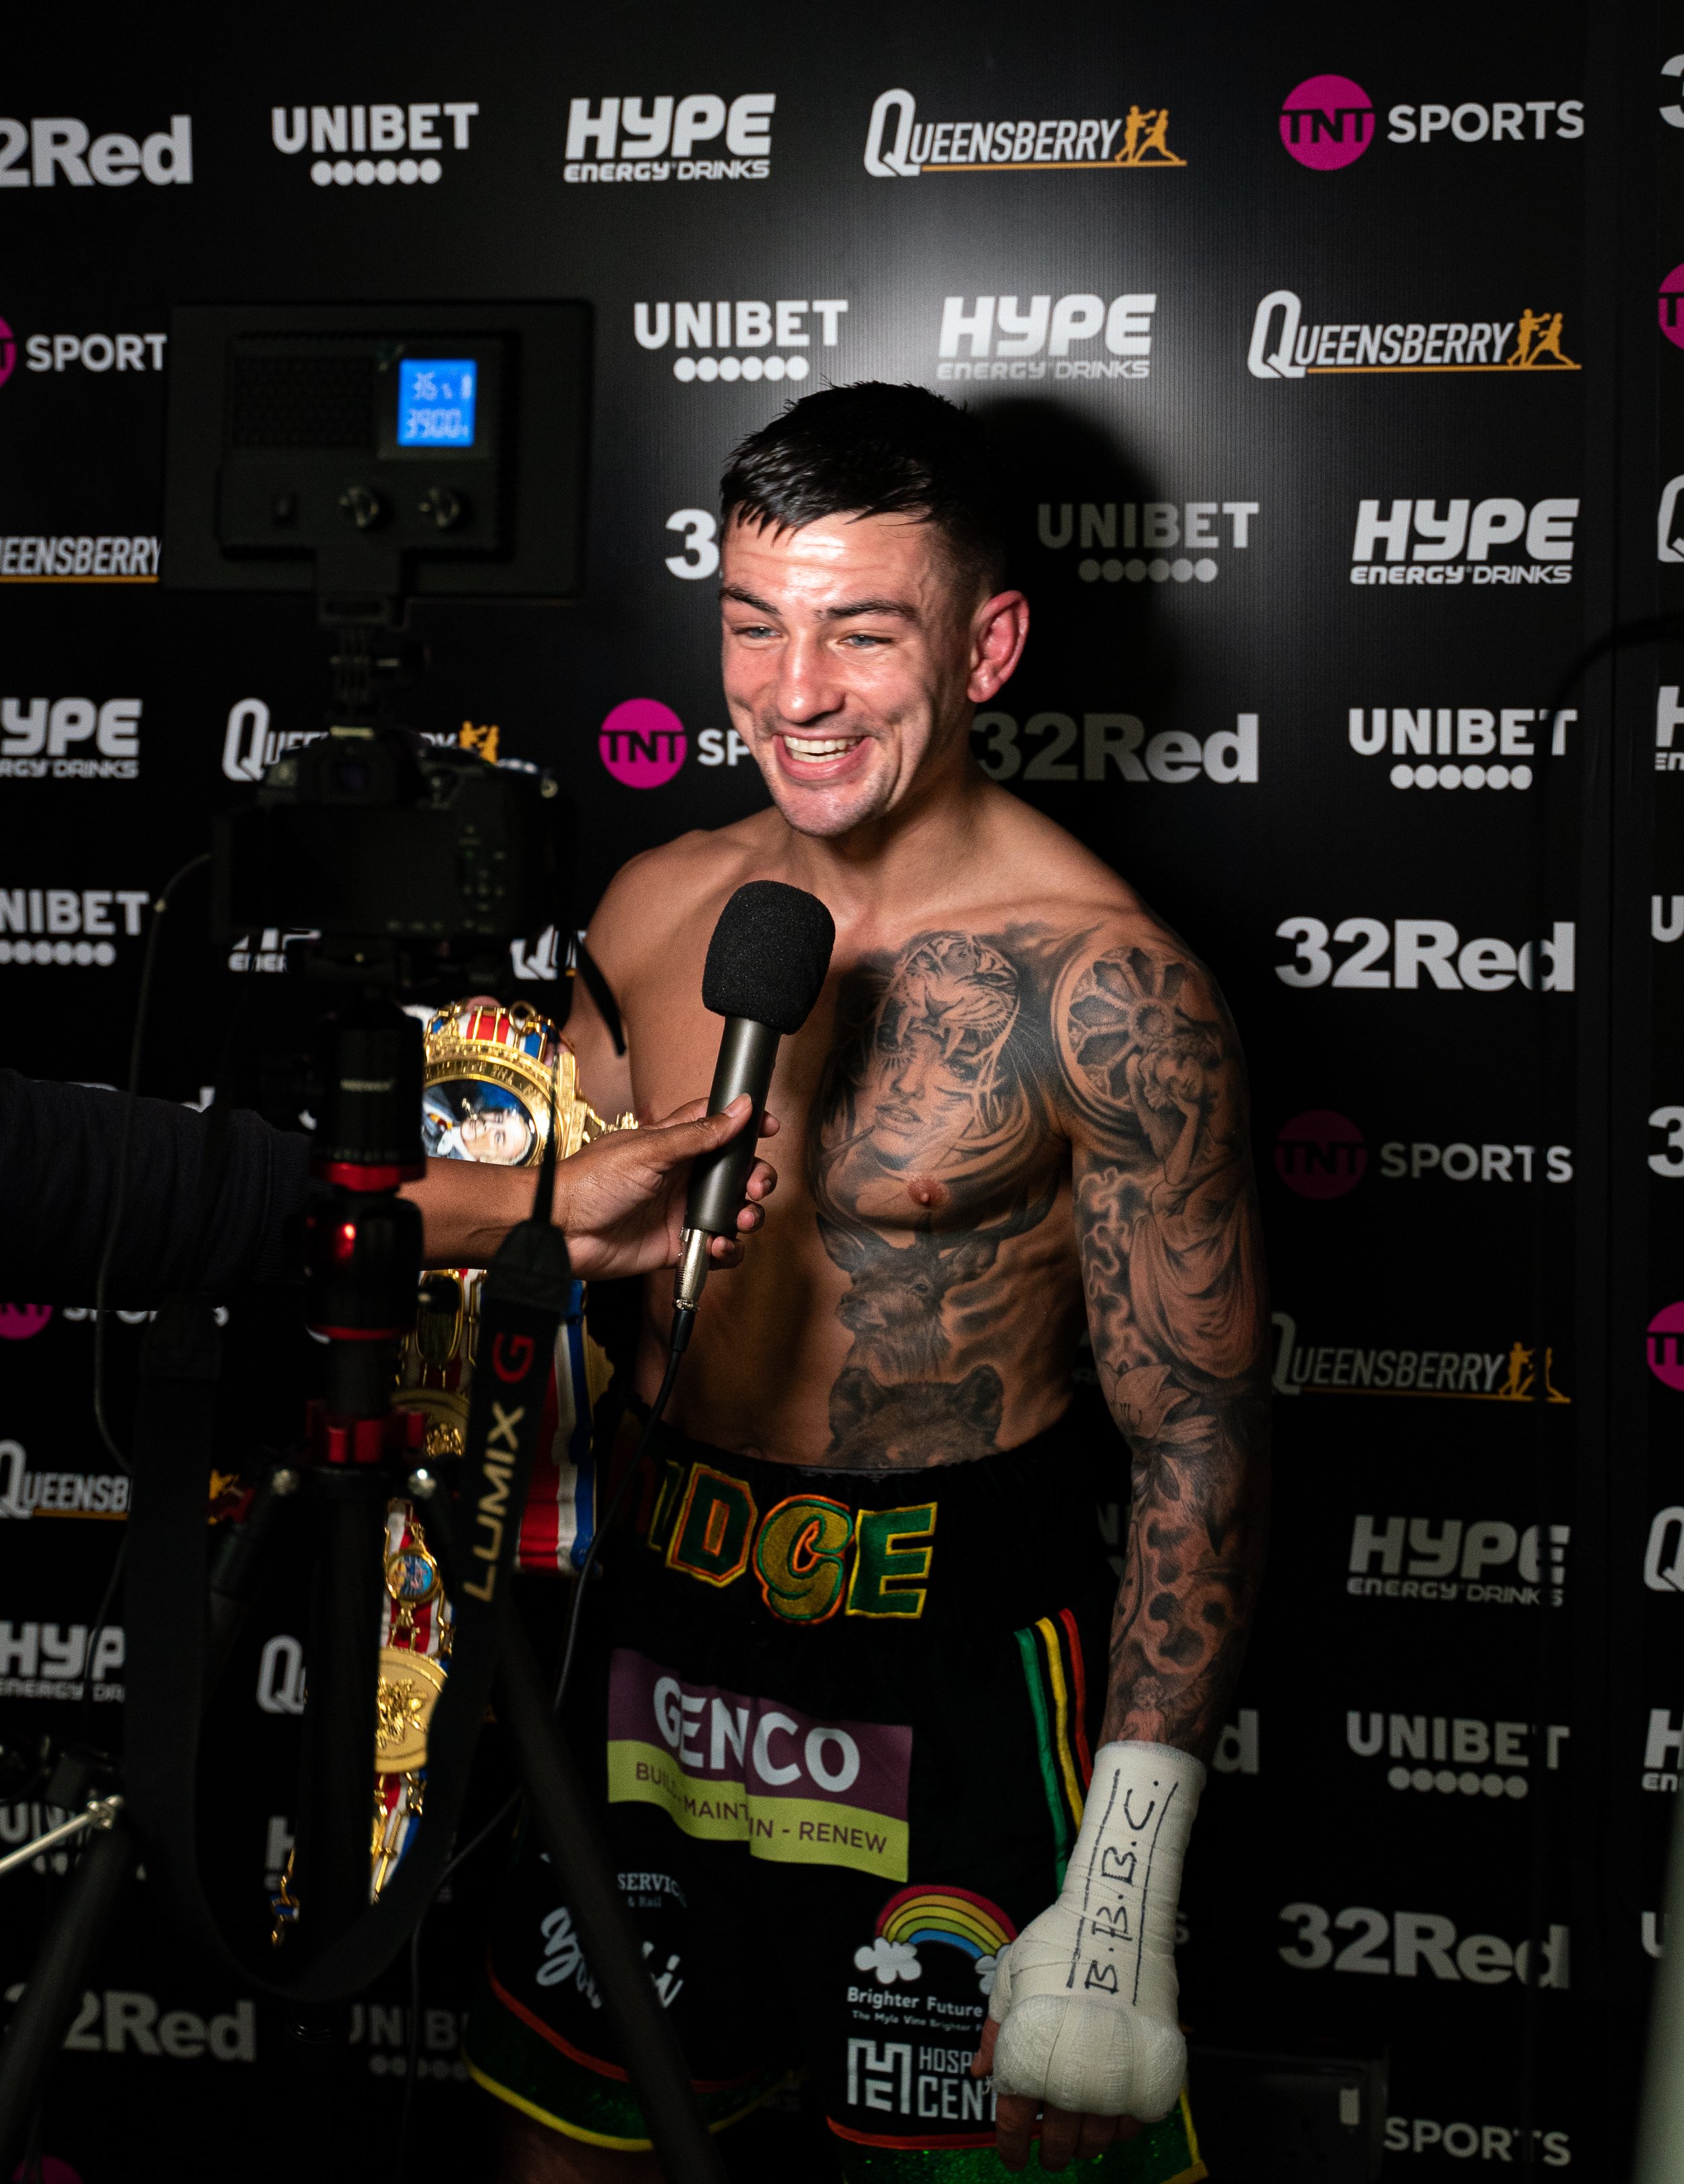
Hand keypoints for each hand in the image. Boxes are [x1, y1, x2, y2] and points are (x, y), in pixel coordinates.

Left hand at [407, 1096, 776, 1274]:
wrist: (561, 1231)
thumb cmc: (591, 1182)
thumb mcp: (650, 1150)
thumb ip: (699, 1133)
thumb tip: (740, 1108)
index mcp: (674, 1145)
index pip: (718, 1126)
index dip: (745, 1125)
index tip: (768, 1127)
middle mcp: (681, 1177)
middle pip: (735, 1173)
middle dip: (754, 1178)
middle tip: (755, 1185)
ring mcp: (680, 1212)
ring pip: (731, 1212)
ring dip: (746, 1216)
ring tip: (740, 1219)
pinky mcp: (676, 1246)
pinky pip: (715, 1249)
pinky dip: (727, 1250)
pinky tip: (718, 1246)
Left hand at [967, 1741, 1201, 2172]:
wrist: (1116, 1918)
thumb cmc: (1056, 1942)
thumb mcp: (1010, 1977)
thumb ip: (994, 2030)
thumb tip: (980, 2073)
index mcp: (1029, 2058)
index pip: (1015, 2123)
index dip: (1011, 2146)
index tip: (1011, 2157)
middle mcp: (1070, 2079)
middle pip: (1058, 2141)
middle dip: (1049, 2152)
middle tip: (1048, 2154)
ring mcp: (1114, 2079)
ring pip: (1099, 2139)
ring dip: (1085, 2146)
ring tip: (1078, 2142)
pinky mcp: (1149, 2073)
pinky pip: (1135, 2122)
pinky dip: (1120, 2129)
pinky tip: (1111, 2121)